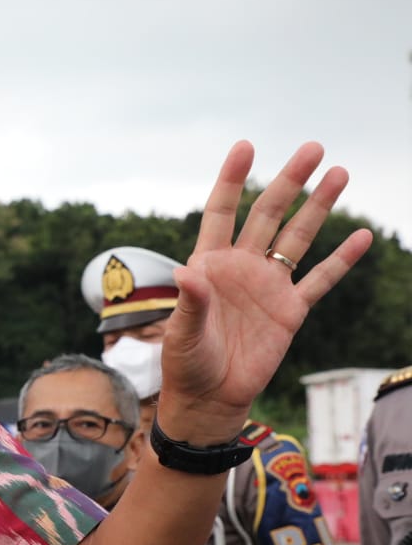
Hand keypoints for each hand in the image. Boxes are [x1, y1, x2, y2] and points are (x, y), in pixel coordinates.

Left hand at [158, 141, 370, 443]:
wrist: (211, 397)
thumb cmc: (186, 363)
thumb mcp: (182, 332)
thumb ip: (190, 302)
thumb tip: (186, 272)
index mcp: (208, 264)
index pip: (222, 212)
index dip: (233, 180)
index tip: (246, 146)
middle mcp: (241, 267)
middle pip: (268, 215)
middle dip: (289, 182)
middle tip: (313, 148)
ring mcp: (268, 286)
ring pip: (298, 238)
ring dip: (319, 207)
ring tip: (339, 172)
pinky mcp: (290, 311)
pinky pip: (320, 280)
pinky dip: (342, 260)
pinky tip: (363, 236)